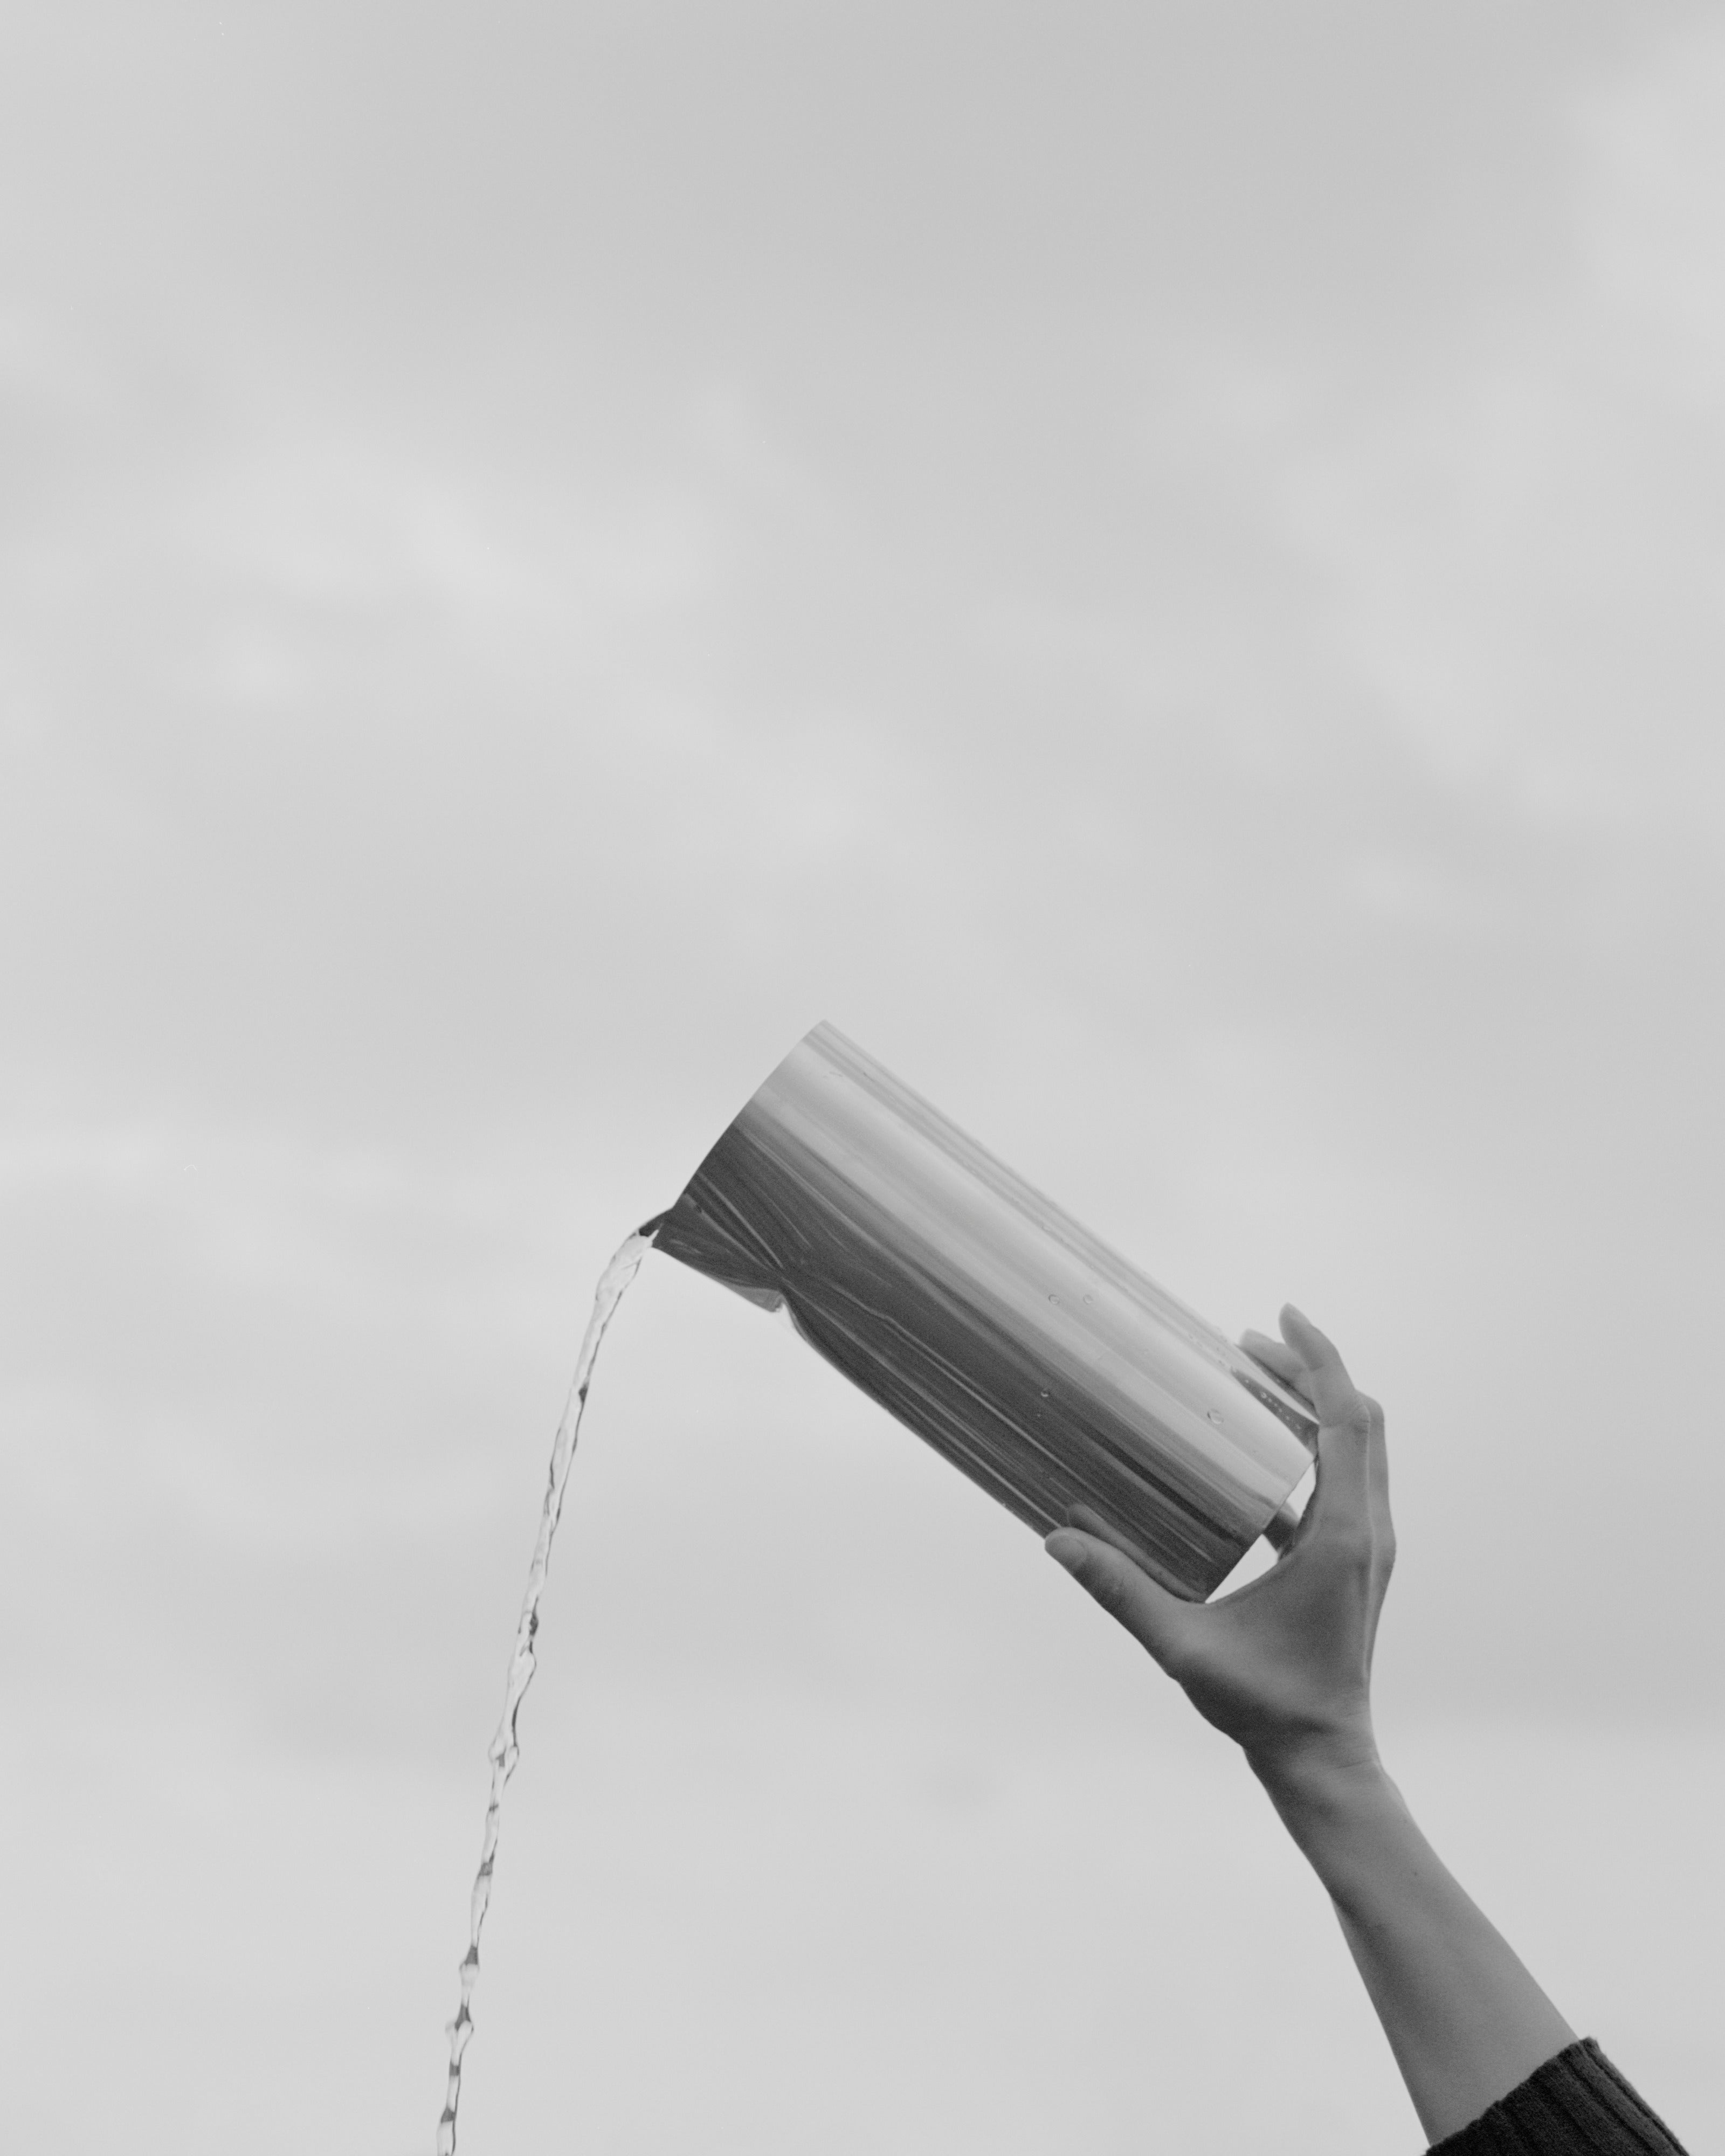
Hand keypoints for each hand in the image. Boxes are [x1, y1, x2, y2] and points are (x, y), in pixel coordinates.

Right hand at [1046, 1305, 1393, 1782]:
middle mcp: (1369, 1533)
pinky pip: (1340, 1485)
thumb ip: (1121, 1591)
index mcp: (1345, 1538)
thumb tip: (1056, 1540)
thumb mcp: (1185, 1648)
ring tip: (1253, 1382)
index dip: (1321, 1361)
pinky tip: (1252, 1458)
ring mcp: (1367, 1549)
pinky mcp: (1354, 1564)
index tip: (1281, 1317)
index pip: (1348, 1422)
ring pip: (1355, 1451)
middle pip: (1358, 1422)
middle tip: (1249, 1343)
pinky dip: (1307, 1452)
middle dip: (1310, 1371)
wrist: (1323, 1759)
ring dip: (1312, 1409)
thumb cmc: (1265, 1709)